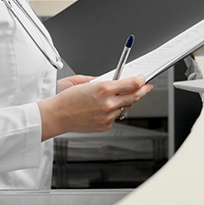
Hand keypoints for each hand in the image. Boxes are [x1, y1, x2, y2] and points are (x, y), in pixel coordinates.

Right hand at [38, 74, 153, 139]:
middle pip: (134, 96)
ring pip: (125, 108)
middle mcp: (108, 103)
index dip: (141, 80)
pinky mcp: (105, 126)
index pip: (132, 83)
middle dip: (144, 90)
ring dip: (125, 102)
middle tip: (148, 87)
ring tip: (120, 97)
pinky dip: (113, 112)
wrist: (56, 116)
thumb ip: (102, 80)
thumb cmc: (66, 98)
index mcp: (104, 88)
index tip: (144, 78)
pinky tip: (103, 108)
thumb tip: (114, 80)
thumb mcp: (83, 81)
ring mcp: (107, 116)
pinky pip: (115, 117)